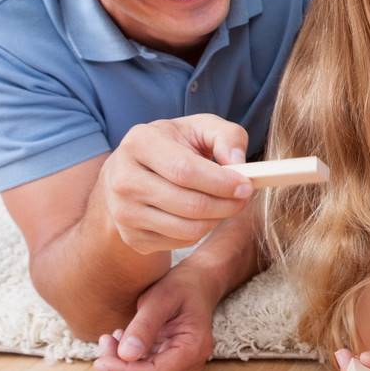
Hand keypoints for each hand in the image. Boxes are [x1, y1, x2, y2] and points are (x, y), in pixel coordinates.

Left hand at [92, 268, 217, 370]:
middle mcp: (191, 365)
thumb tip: (126, 355)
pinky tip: (122, 342)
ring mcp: (182, 370)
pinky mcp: (171, 368)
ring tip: (113, 339)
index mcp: (193, 349)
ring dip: (119, 370)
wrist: (198, 284)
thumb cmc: (181, 287)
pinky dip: (125, 366)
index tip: (100, 360)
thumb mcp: (161, 298)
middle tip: (106, 340)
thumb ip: (143, 326)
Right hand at [99, 115, 252, 252]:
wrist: (132, 171)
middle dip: (226, 204)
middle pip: (189, 204)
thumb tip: (238, 163)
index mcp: (140, 143)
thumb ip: (227, 136)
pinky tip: (202, 214)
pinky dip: (201, 230)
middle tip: (243, 197)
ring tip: (225, 203)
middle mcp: (124, 179)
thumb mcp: (201, 128)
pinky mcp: (131, 236)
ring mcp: (123, 212)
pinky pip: (181, 242)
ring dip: (217, 219)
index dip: (221, 182)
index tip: (246, 186)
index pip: (185, 170)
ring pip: (188, 228)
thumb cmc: (174, 145)